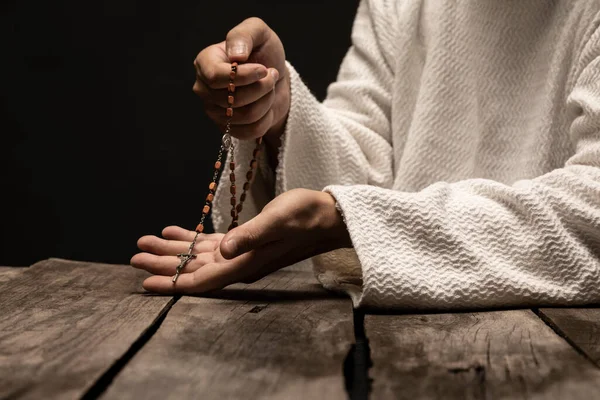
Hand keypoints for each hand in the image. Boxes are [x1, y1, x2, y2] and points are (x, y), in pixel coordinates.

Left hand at [131, 189, 351, 293]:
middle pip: (194, 269)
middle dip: (163, 264)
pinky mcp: (246, 242)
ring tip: (145, 242)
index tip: (145, 281)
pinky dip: (192, 239)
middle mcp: (239, 263)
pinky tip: (175, 232)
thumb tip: (224, 250)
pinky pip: (212, 245)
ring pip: (199, 257)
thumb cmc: (305, 216)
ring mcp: (242, 253)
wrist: (326, 216)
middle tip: (135, 255)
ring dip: (173, 251)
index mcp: (244, 263)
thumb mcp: (277, 221)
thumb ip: (250, 236)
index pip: (202, 279)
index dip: (172, 282)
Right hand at [193, 17, 289, 140]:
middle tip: (271, 75)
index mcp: (205, 62)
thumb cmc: (264, 52)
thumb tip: (236, 55)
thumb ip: (244, 35)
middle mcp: (204, 89)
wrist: (276, 78)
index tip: (263, 69)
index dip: (244, 76)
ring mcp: (214, 111)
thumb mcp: (258, 32)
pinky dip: (266, 118)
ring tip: (270, 89)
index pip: (215, 77)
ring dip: (267, 101)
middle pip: (233, 99)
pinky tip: (266, 105)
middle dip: (262, 88)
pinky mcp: (228, 129)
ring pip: (245, 116)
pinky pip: (250, 131)